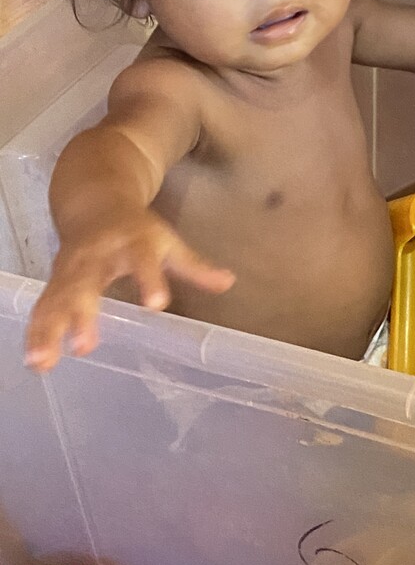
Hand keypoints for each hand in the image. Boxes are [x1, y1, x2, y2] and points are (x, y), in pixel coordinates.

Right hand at [25, 210, 234, 372]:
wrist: (95, 202)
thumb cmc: (137, 229)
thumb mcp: (168, 242)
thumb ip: (195, 266)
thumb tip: (228, 282)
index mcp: (132, 242)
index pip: (142, 259)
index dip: (149, 279)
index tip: (156, 303)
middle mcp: (98, 255)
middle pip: (87, 283)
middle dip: (82, 314)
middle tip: (84, 345)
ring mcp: (71, 268)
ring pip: (56, 298)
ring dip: (48, 330)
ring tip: (43, 362)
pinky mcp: (54, 281)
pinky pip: (43, 306)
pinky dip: (36, 332)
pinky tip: (35, 361)